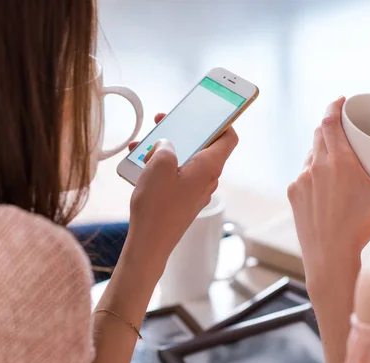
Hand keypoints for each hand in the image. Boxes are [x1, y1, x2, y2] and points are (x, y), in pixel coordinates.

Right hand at [124, 113, 237, 281]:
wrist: (150, 244)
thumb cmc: (157, 206)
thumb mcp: (158, 165)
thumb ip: (165, 146)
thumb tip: (166, 145)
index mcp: (209, 166)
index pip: (228, 137)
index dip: (222, 121)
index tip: (208, 111)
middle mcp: (208, 179)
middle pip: (203, 147)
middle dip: (183, 132)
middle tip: (163, 122)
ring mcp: (196, 191)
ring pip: (186, 161)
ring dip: (167, 150)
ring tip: (143, 146)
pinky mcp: (184, 201)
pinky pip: (177, 176)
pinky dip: (163, 167)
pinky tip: (141, 166)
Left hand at [287, 97, 369, 288]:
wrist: (329, 255)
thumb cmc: (360, 227)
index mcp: (337, 161)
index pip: (329, 122)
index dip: (333, 107)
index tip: (341, 101)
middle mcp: (314, 167)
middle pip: (318, 135)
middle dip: (329, 126)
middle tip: (343, 126)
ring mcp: (300, 180)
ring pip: (309, 155)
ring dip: (320, 150)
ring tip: (334, 153)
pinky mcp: (293, 194)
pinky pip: (302, 174)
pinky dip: (312, 171)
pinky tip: (320, 177)